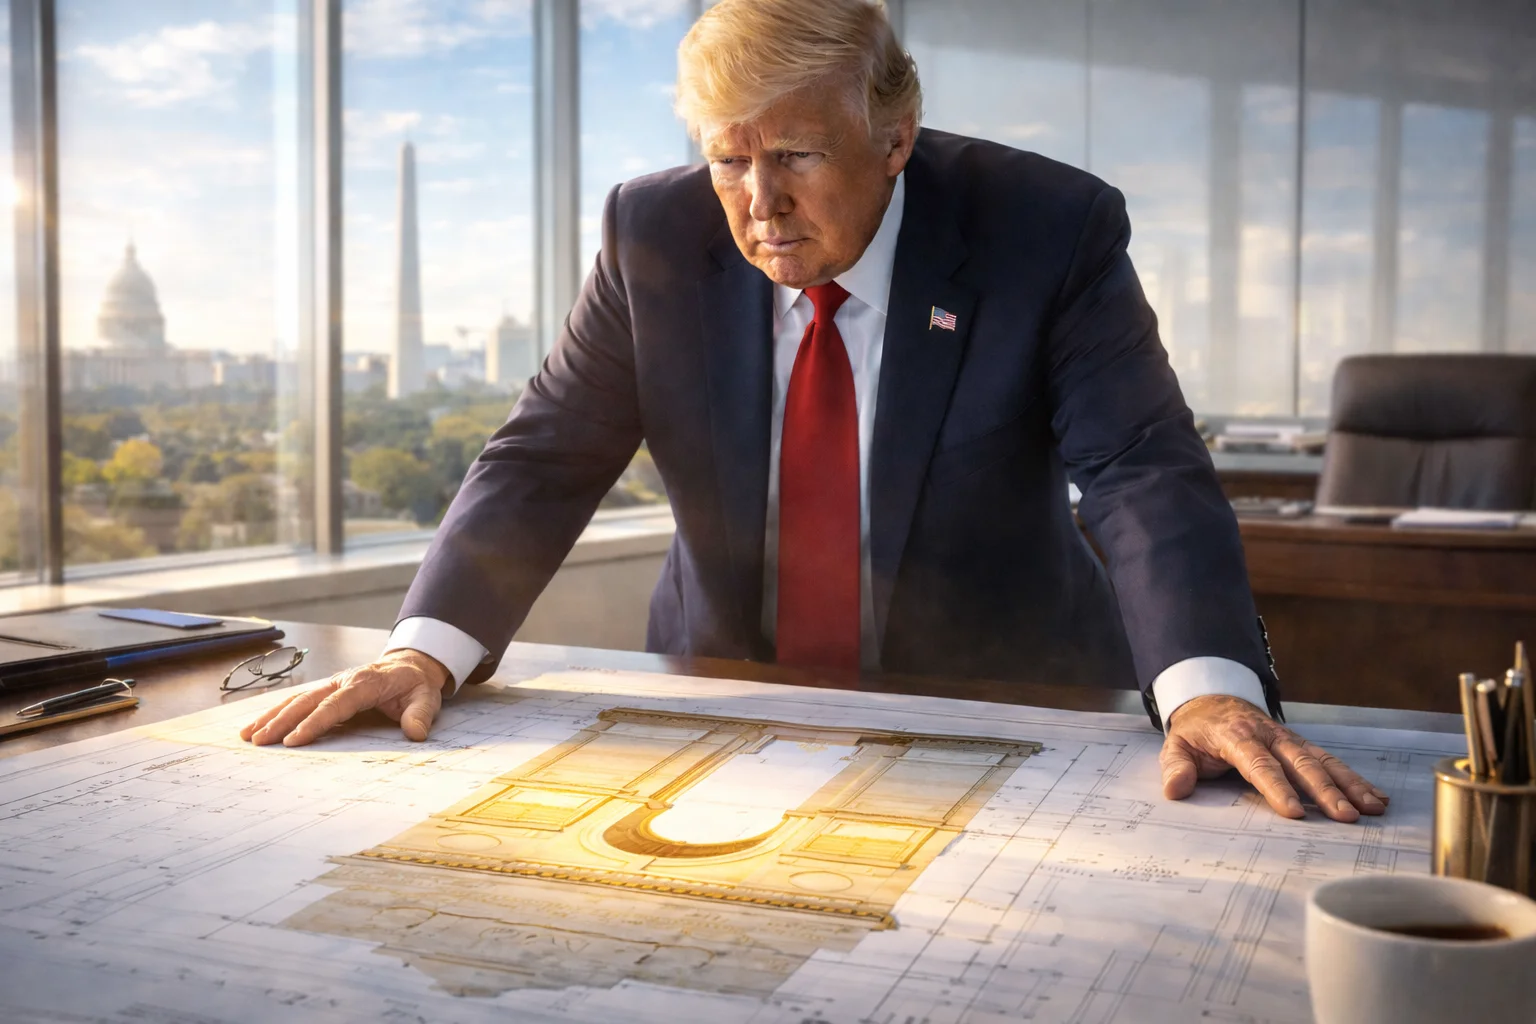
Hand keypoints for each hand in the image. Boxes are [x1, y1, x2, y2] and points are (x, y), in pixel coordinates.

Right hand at [239, 648, 451, 747]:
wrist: (410, 665)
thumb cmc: (415, 684)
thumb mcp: (426, 697)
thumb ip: (420, 714)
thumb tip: (416, 732)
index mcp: (364, 683)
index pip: (335, 705)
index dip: (314, 722)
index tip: (294, 740)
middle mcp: (342, 681)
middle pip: (307, 701)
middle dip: (282, 721)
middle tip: (260, 742)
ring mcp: (331, 684)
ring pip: (296, 699)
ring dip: (272, 716)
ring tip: (249, 736)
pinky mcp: (325, 691)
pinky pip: (298, 701)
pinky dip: (276, 712)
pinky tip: (258, 726)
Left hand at [1159, 694, 1388, 821]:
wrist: (1213, 700)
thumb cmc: (1197, 731)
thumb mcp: (1177, 744)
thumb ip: (1176, 767)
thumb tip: (1175, 790)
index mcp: (1238, 738)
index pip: (1260, 765)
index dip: (1277, 788)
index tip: (1295, 812)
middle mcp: (1270, 736)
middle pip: (1301, 764)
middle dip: (1326, 791)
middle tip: (1347, 817)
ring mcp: (1289, 739)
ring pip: (1324, 761)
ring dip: (1350, 785)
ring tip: (1373, 809)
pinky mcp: (1302, 745)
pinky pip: (1330, 761)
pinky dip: (1354, 778)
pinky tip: (1376, 796)